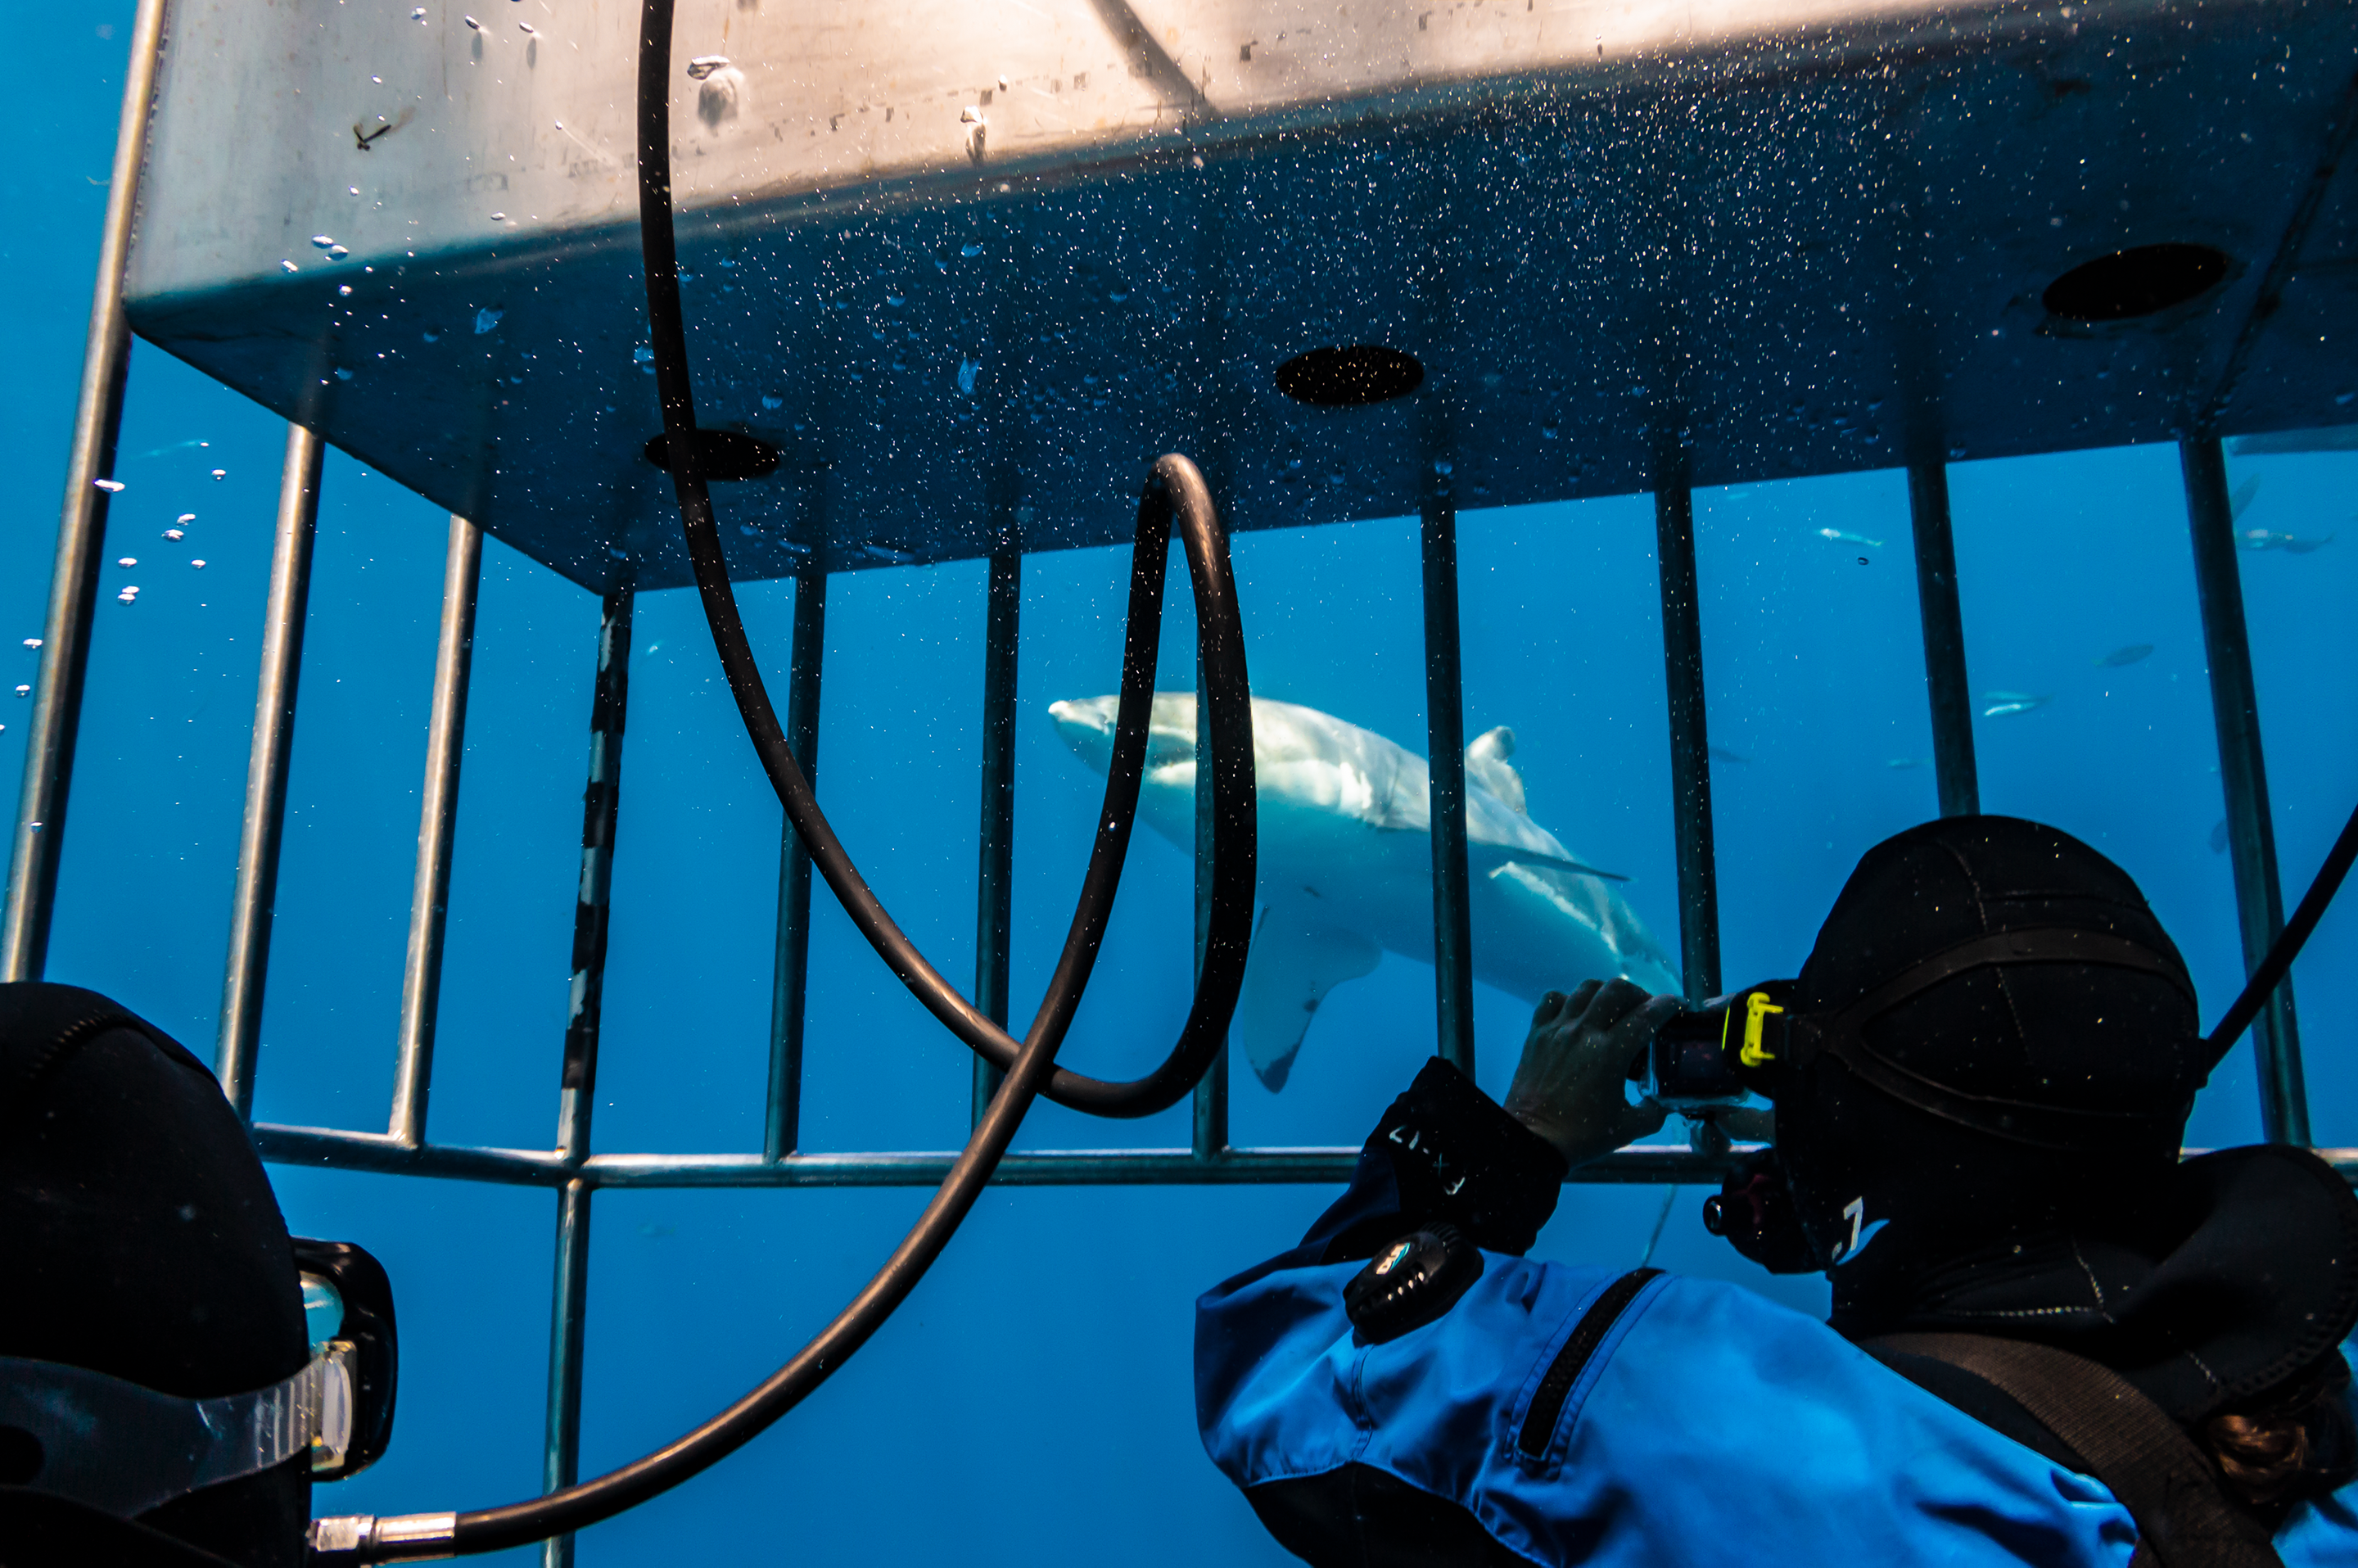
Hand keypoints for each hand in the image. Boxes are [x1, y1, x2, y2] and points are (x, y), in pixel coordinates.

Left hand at [1503, 978, 1681, 1167]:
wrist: (1532, 1142)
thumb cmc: (1580, 1137)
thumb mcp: (1630, 1128)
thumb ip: (1655, 1110)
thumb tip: (1664, 1100)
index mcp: (1609, 1054)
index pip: (1647, 1015)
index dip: (1669, 1005)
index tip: (1678, 1006)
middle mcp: (1583, 1034)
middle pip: (1617, 989)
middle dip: (1640, 994)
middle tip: (1645, 1010)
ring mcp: (1557, 1031)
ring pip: (1586, 988)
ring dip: (1606, 993)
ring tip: (1614, 1009)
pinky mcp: (1536, 1034)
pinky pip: (1552, 999)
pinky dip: (1569, 999)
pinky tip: (1577, 1014)